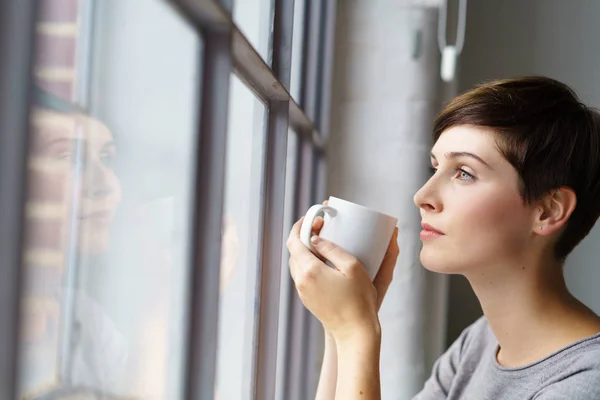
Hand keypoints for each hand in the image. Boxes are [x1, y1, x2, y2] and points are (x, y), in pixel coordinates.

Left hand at [286, 202, 399, 341]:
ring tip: (322, 244)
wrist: (355, 332)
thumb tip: (315, 239)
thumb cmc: (359, 299)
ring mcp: (302, 292)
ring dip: (305, 251)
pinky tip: (323, 263)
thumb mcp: (352, 266)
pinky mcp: (307, 300)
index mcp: (310, 270)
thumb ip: (332, 249)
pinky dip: (308, 264)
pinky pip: (302, 276)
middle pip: (293, 251)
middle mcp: (301, 281)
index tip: (313, 219)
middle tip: (320, 228)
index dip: (300, 226)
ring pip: (296, 264)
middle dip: (303, 236)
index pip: (293, 241)